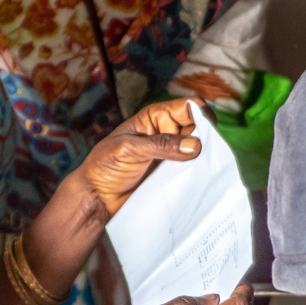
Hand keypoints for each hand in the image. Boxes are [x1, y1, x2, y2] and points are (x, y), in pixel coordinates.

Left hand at [74, 97, 213, 214]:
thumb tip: (196, 145)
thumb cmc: (105, 165)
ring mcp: (172, 155)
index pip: (188, 107)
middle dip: (207, 137)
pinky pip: (194, 171)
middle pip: (199, 128)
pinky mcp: (174, 175)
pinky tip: (200, 180)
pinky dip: (200, 173)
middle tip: (205, 153)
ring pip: (200, 150)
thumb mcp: (128, 149)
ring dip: (205, 157)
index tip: (209, 131)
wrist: (96, 197)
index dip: (202, 114)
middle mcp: (168, 133)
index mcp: (156, 117)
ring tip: (203, 169)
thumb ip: (161, 145)